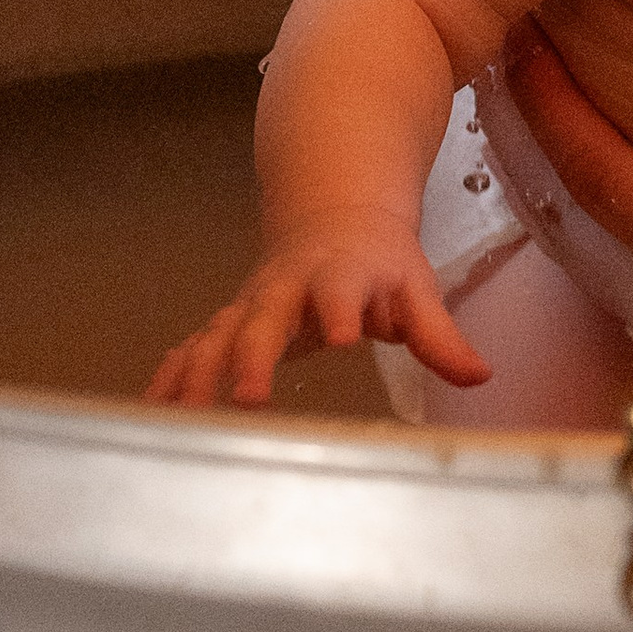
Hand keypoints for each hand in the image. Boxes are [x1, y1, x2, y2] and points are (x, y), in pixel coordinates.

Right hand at [146, 205, 492, 407]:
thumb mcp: (416, 290)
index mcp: (339, 273)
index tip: (344, 336)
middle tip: (247, 395)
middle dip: (252, 353)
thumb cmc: (381, 264)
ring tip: (181, 413)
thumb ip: (440, 337)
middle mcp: (288, 286)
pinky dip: (174, 373)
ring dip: (198, 370)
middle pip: (265, 316)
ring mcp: (254, 302)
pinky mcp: (233, 319)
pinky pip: (197, 345)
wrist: (336, 218)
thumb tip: (478, 376)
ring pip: (219, 332)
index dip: (341, 308)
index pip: (340, 288)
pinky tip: (153, 407)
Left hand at [481, 24, 632, 371]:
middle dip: (536, 123)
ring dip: (551, 145)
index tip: (527, 49)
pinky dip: (585, 168)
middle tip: (500, 32)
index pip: (618, 193)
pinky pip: (615, 228)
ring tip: (515, 59)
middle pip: (580, 208)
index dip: (562, 123)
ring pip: (588, 223)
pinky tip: (564, 111)